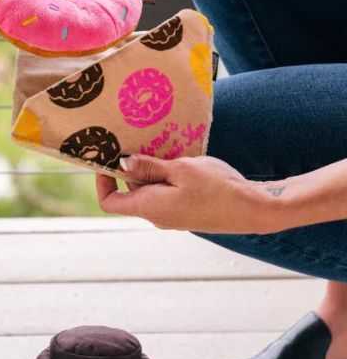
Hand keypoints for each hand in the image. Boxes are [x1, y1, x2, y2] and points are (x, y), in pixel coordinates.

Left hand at [95, 154, 287, 234]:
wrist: (256, 210)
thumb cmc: (217, 188)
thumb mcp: (180, 169)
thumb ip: (149, 167)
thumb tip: (122, 163)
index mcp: (149, 208)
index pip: (109, 202)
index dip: (103, 181)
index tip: (108, 160)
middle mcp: (157, 216)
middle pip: (130, 192)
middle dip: (131, 168)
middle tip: (136, 142)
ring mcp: (173, 216)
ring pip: (150, 190)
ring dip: (152, 170)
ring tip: (162, 147)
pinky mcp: (187, 212)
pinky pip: (167, 193)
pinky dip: (167, 177)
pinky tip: (180, 159)